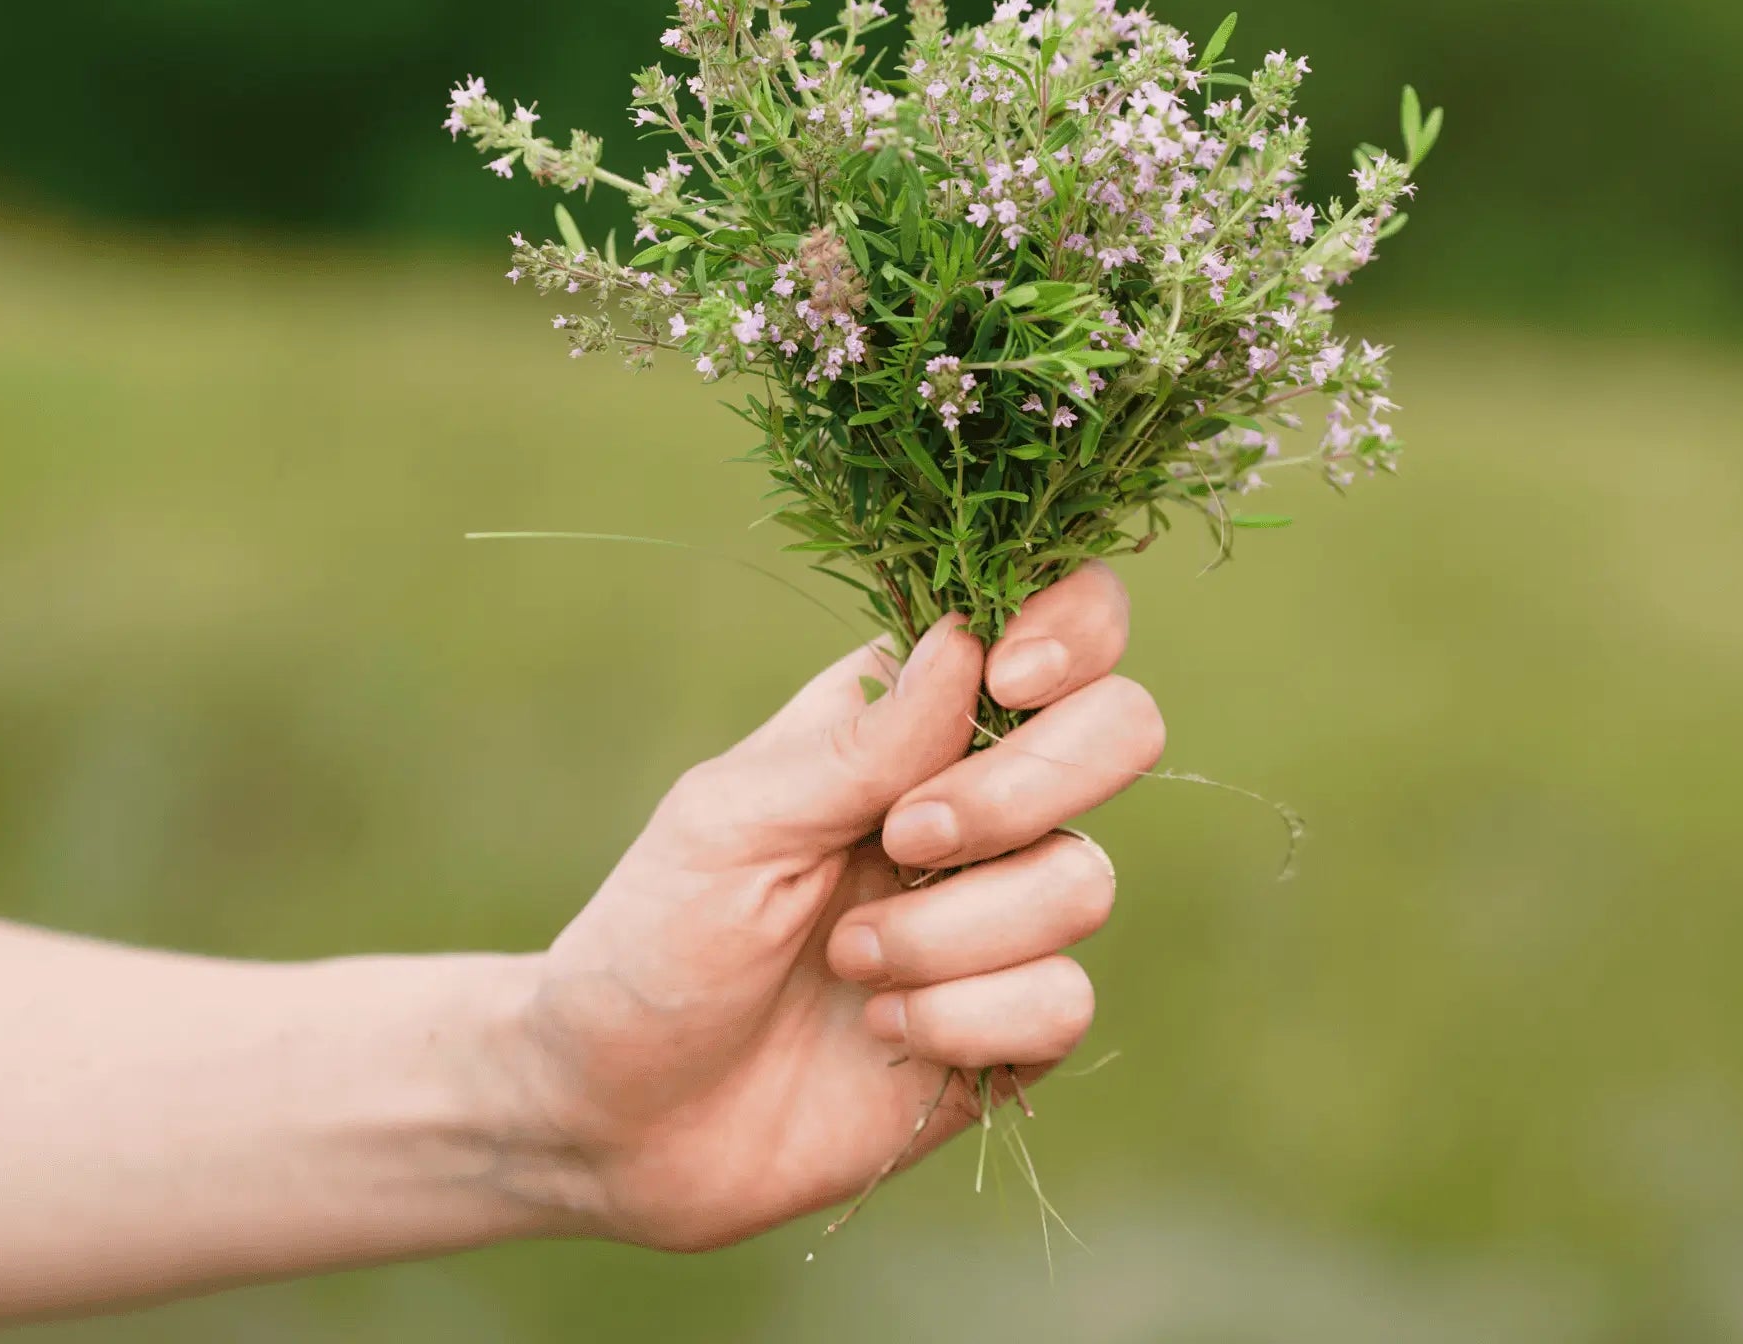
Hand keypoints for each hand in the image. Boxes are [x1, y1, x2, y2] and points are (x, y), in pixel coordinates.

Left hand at [518, 563, 1162, 1250]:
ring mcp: (1003, 913)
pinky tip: (883, 1031)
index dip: (1072, 631)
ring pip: (1084, 880)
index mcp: (909, 716)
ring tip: (848, 962)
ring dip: (953, 930)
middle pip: (1120, 730)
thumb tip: (967, 641)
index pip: (1060, 622)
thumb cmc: (657, 940)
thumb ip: (858, 743)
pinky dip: (963, 1018)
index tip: (1008, 681)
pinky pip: (1064, 1001)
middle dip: (1026, 787)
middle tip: (906, 837)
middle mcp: (979, 798)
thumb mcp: (733, 823)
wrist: (622, 1119)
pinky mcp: (1012, 1024)